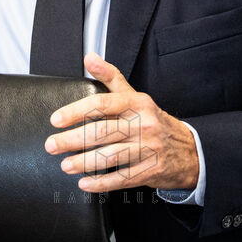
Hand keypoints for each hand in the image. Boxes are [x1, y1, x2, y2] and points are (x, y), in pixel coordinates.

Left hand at [46, 53, 199, 192]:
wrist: (189, 150)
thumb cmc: (154, 121)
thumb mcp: (136, 96)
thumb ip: (111, 77)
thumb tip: (89, 57)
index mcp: (137, 103)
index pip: (102, 104)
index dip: (76, 111)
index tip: (56, 120)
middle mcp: (143, 124)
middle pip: (102, 131)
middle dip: (73, 140)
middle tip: (52, 145)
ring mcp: (148, 148)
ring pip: (110, 156)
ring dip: (84, 163)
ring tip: (66, 165)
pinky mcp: (150, 170)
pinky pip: (121, 178)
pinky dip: (100, 183)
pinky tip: (85, 184)